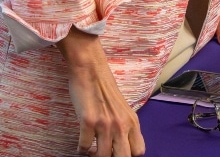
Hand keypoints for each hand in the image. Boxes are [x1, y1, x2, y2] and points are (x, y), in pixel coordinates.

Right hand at [59, 28, 144, 155]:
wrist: (91, 70)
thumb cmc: (106, 90)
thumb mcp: (123, 109)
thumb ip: (126, 127)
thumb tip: (123, 147)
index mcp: (132, 121)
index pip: (138, 151)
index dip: (128, 156)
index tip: (117, 153)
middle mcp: (121, 124)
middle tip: (102, 153)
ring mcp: (105, 124)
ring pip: (102, 156)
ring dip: (94, 156)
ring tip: (90, 151)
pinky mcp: (88, 121)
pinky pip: (83, 147)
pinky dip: (81, 150)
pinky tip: (81, 145)